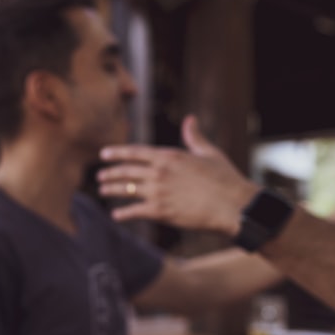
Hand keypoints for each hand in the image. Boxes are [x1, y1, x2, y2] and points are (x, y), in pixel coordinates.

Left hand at [98, 114, 258, 235]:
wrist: (234, 205)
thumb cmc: (225, 178)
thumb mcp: (209, 153)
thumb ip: (194, 137)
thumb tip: (190, 119)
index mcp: (169, 157)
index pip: (135, 152)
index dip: (117, 153)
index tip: (103, 154)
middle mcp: (159, 173)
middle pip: (126, 172)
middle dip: (110, 173)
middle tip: (100, 176)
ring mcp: (158, 192)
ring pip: (126, 190)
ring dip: (112, 190)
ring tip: (103, 190)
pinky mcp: (161, 212)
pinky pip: (135, 211)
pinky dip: (123, 214)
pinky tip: (116, 215)